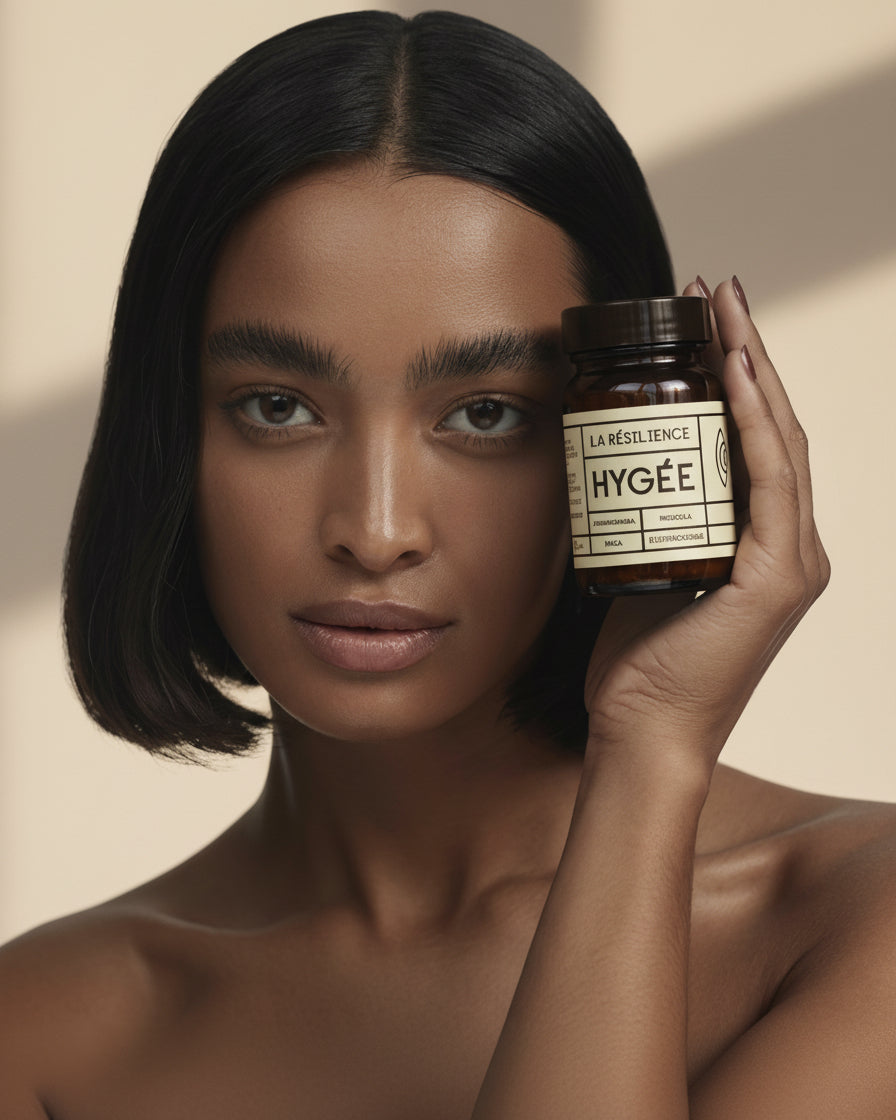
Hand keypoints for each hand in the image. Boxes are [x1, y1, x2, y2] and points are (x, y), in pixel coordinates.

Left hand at [582, 277, 829, 778]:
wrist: (644, 731)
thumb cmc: (640, 660)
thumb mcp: (648, 571)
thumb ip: (654, 524)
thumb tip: (616, 473)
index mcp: (763, 546)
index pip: (759, 442)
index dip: (740, 376)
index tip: (705, 321)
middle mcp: (791, 548)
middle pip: (777, 429)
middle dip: (747, 353)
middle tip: (715, 294)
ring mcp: (792, 563)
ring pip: (781, 442)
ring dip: (754, 368)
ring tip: (724, 310)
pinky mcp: (779, 579)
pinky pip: (769, 481)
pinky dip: (756, 422)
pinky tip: (737, 371)